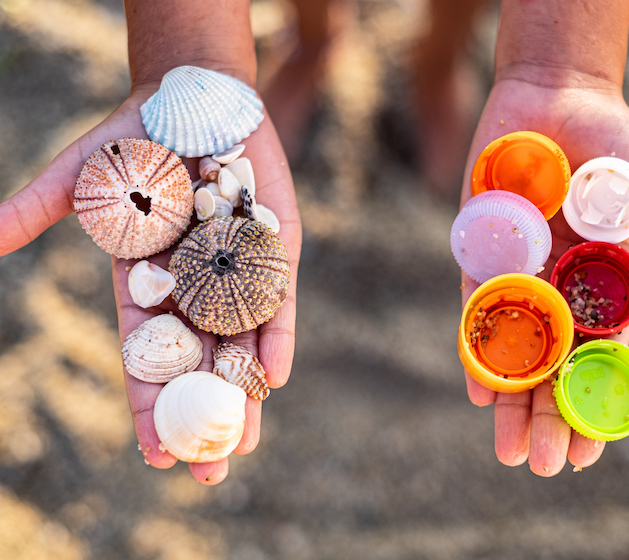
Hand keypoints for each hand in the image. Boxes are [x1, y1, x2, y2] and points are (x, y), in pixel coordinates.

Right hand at [0, 85, 300, 484]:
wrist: (195, 97)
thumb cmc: (135, 136)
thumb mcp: (82, 177)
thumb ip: (38, 208)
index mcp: (148, 287)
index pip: (146, 358)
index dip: (148, 405)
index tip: (152, 453)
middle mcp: (195, 289)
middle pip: (199, 366)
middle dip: (203, 419)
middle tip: (207, 474)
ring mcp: (239, 274)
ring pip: (242, 346)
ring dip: (246, 395)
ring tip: (245, 445)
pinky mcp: (276, 251)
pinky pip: (278, 302)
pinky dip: (277, 336)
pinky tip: (276, 377)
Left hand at [461, 77, 628, 475]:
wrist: (554, 99)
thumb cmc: (613, 146)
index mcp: (604, 289)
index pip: (600, 362)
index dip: (593, 407)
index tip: (590, 454)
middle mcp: (559, 291)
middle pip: (552, 368)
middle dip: (547, 417)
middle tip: (541, 465)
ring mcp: (518, 277)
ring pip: (513, 352)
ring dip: (510, 401)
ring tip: (508, 450)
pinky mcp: (480, 256)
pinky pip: (476, 312)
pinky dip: (476, 349)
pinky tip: (476, 390)